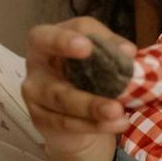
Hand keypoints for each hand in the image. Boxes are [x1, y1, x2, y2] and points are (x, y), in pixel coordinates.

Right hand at [21, 17, 133, 156]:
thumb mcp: (102, 54)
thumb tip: (127, 51)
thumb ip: (113, 48)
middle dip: (80, 71)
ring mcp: (34, 93)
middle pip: (55, 74)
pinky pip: (64, 122)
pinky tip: (115, 123)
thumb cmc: (91, 70)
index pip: (47, 36)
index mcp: (45, 41)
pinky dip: (92, 124)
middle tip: (113, 86)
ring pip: (61, 99)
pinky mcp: (40, 117)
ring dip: (92, 106)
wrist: (80, 111)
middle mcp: (36, 65)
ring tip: (118, 112)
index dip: (65, 40)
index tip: (87, 46)